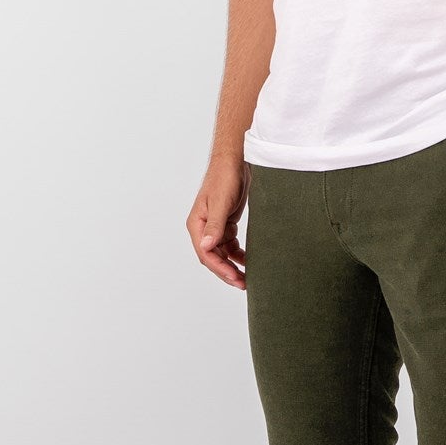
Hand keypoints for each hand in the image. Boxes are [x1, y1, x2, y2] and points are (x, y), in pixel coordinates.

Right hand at [186, 157, 249, 288]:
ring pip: (222, 254)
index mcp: (197, 224)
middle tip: (243, 284)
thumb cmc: (225, 176)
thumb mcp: (220, 202)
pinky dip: (238, 255)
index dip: (220, 268)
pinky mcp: (226, 222)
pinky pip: (230, 245)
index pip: (206, 254)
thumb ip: (214, 226)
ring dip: (232, 266)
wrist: (236, 160)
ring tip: (247, 278)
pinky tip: (248, 261)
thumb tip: (206, 247)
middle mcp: (203, 227)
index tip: (235, 278)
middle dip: (227, 272)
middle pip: (213, 257)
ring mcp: (215, 226)